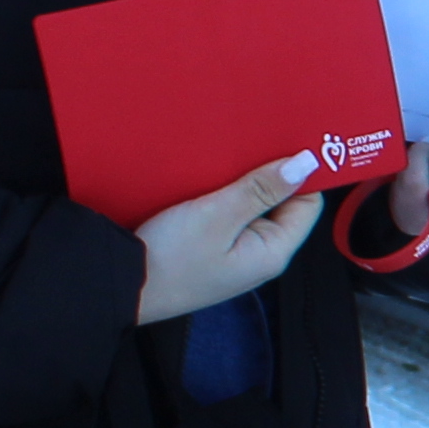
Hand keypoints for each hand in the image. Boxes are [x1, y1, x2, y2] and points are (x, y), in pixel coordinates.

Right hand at [135, 151, 328, 323]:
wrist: (120, 288)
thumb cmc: (169, 259)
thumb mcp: (216, 216)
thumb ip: (261, 190)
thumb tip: (305, 165)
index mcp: (273, 251)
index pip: (307, 204)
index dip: (300, 173)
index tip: (286, 141)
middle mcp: (260, 254)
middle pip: (281, 204)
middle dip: (269, 174)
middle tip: (253, 139)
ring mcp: (236, 252)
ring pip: (252, 206)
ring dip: (243, 181)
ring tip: (230, 152)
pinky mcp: (212, 248)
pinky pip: (229, 214)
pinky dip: (223, 194)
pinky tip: (210, 175)